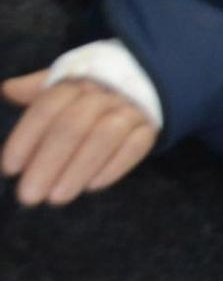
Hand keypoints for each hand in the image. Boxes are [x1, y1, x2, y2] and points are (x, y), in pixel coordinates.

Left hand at [2, 71, 157, 205]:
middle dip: (49, 161)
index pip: (48, 106)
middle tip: (29, 196)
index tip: (10, 169)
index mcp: (78, 81)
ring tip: (57, 198)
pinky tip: (93, 186)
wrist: (143, 84)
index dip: (26, 137)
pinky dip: (115, 166)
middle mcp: (106, 92)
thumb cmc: (89, 94)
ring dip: (80, 168)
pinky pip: (137, 145)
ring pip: (106, 136)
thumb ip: (36, 91)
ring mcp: (131, 109)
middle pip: (75, 124)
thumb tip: (8, 90)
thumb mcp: (63, 86)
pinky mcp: (150, 127)